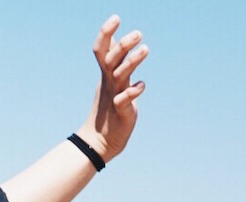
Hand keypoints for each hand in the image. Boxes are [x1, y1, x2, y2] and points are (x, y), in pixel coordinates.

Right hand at [78, 15, 147, 162]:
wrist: (99, 140)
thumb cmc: (108, 108)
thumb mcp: (110, 80)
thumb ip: (114, 59)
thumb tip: (115, 39)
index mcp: (105, 74)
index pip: (101, 50)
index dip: (106, 33)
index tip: (116, 17)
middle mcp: (109, 82)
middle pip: (111, 59)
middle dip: (123, 45)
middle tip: (138, 33)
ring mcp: (114, 96)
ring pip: (120, 75)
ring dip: (132, 62)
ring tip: (146, 49)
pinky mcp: (121, 111)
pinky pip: (124, 100)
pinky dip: (131, 92)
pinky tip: (141, 86)